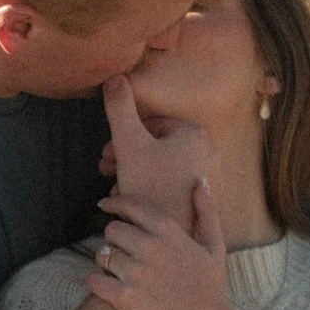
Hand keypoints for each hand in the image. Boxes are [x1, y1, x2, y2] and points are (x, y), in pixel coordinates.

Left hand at [88, 184, 267, 309]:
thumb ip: (206, 212)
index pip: (132, 206)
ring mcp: (136, 274)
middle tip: (120, 249)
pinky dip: (96, 282)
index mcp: (170, 233)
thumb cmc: (212, 289)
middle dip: (113, 238)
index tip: (105, 204)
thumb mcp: (214, 247)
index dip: (115, 202)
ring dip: (105, 262)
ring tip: (116, 271)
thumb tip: (200, 181)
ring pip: (102, 255)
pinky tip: (104, 286)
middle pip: (112, 230)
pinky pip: (95, 281)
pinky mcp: (125, 299)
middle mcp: (151, 249)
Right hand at [100, 77, 206, 226]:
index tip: (108, 154)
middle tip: (106, 169)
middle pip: (153, 143)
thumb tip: (114, 75)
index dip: (124, 136)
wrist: (166, 235)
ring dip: (131, 171)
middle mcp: (203, 151)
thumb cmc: (150, 188)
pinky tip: (131, 200)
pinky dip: (146, 187)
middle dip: (126, 155)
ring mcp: (199, 175)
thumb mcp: (127, 143)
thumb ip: (119, 107)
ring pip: (156, 164)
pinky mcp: (194, 196)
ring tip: (116, 186)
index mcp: (192, 133)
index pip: (150, 123)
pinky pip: (165, 182)